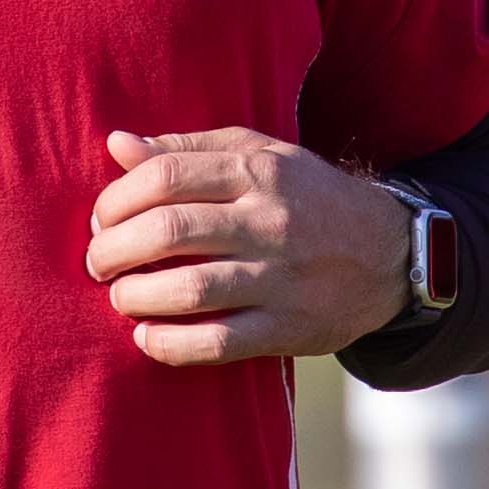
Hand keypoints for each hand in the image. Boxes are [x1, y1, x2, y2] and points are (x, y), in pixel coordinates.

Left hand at [86, 129, 414, 367]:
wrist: (389, 252)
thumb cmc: (306, 197)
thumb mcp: (259, 154)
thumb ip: (187, 148)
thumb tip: (117, 144)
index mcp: (257, 170)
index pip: (166, 176)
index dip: (117, 199)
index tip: (102, 220)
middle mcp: (269, 221)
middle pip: (169, 232)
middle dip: (114, 250)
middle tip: (98, 262)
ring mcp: (281, 277)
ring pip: (190, 289)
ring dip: (135, 297)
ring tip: (120, 297)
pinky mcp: (288, 327)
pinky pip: (218, 342)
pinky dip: (170, 344)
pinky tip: (146, 338)